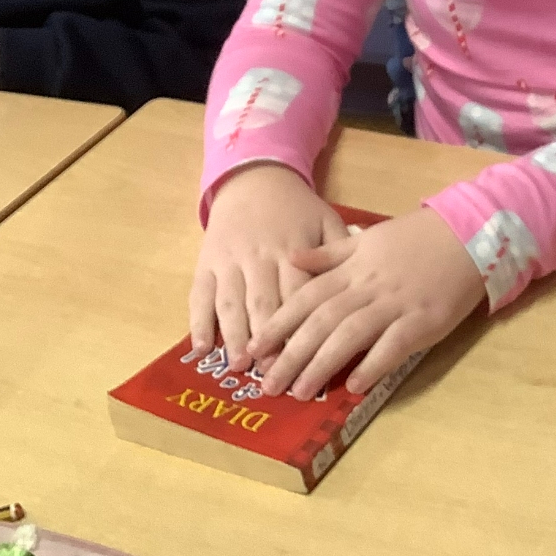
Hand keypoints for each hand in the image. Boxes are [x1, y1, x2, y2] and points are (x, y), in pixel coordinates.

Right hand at [189, 164, 348, 370]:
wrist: (254, 179)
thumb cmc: (296, 209)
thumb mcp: (325, 221)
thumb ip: (339, 254)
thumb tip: (358, 287)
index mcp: (292, 251)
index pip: (299, 296)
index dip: (302, 328)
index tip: (306, 360)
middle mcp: (259, 258)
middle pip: (263, 305)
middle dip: (268, 342)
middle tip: (272, 376)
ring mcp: (229, 261)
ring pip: (230, 303)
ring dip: (234, 337)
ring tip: (240, 366)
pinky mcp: (206, 262)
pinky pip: (199, 294)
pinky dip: (197, 322)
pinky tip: (201, 349)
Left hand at [250, 208, 484, 399]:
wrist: (467, 233)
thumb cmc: (415, 239)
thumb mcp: (368, 238)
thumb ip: (329, 253)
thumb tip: (291, 259)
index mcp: (353, 267)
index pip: (306, 297)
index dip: (278, 324)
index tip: (254, 349)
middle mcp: (368, 286)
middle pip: (321, 322)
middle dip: (291, 355)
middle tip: (267, 386)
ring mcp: (395, 304)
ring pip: (350, 335)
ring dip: (322, 364)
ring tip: (301, 392)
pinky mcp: (423, 320)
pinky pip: (393, 345)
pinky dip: (372, 365)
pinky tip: (354, 385)